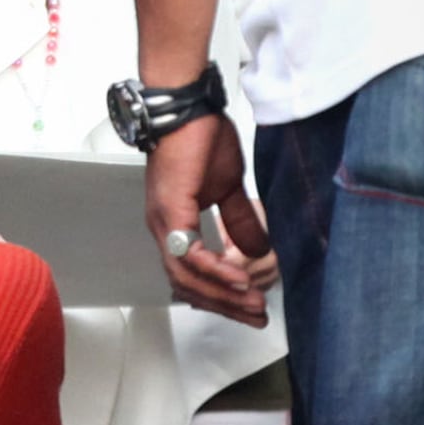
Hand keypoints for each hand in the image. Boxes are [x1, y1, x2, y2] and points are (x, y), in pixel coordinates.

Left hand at [144, 115, 274, 326]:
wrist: (187, 107)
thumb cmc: (201, 138)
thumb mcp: (229, 188)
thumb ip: (240, 221)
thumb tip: (259, 250)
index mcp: (175, 225)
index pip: (193, 275)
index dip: (221, 296)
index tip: (250, 308)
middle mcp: (165, 229)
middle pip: (189, 285)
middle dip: (225, 305)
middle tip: (256, 317)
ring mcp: (164, 222)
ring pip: (187, 277)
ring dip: (221, 293)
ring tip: (251, 303)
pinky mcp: (171, 211)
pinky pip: (191, 253)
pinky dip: (214, 270)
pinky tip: (237, 278)